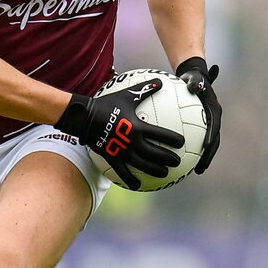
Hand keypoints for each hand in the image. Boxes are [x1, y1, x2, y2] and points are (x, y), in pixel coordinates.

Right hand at [55, 78, 183, 190]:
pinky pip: (123, 172)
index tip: (182, 143)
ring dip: (155, 170)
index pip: (161, 135)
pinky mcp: (112, 158)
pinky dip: (131, 180)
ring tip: (164, 174)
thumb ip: (145, 89)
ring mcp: (122, 151)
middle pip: (155, 153)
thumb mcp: (127, 95)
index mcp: (138, 126)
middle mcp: (132, 141)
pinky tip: (137, 186)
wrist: (85, 118)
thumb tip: (160, 81)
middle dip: (168, 158)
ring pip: (143, 165)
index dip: (173, 139)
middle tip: (178, 162)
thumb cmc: (106, 104)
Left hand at [175, 57, 220, 173]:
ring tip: (195, 172)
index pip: (214, 126)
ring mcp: (208, 125)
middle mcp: (213, 120)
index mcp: (214, 110)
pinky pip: (197, 142)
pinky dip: (191, 152)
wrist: (196, 79)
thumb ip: (194, 81)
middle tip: (200, 169)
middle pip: (213, 141)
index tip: (206, 148)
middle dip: (208, 156)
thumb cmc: (192, 77)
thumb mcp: (193, 77)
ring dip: (202, 159)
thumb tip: (193, 85)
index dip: (211, 137)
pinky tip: (180, 162)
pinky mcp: (201, 128)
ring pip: (207, 145)